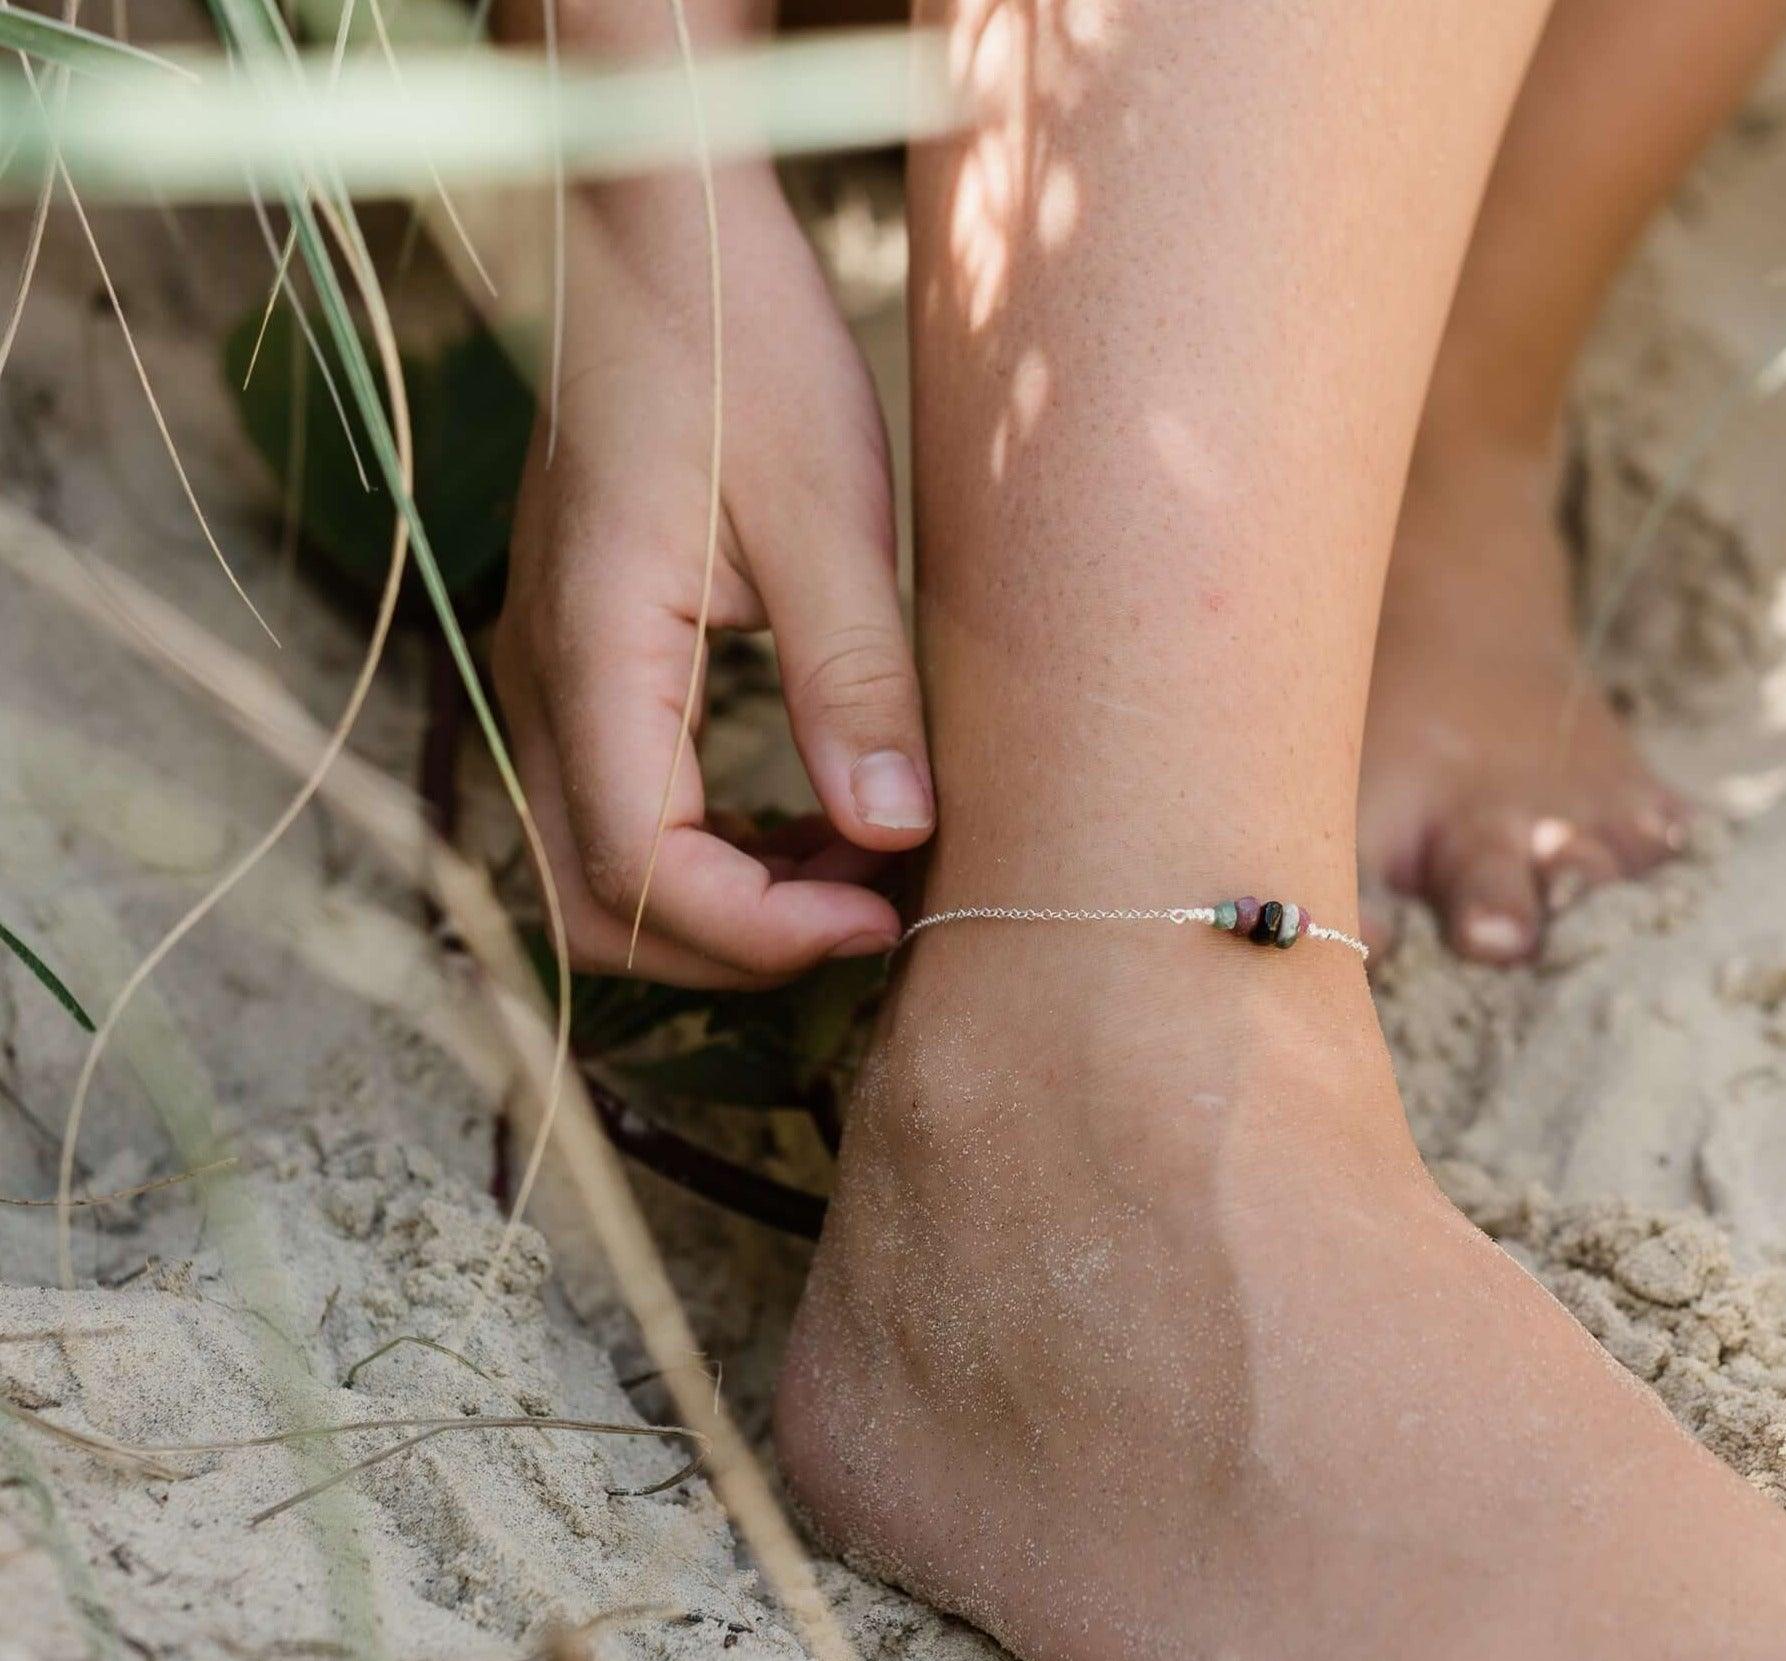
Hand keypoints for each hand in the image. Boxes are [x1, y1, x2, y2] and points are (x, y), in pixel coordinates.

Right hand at [492, 167, 933, 986]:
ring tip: (858, 868)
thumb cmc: (740, 346)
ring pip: (602, 873)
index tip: (880, 916)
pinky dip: (712, 852)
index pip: (640, 872)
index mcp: (592, 653)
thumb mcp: (829, 515)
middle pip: (597, 907)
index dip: (758, 932)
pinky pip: (622, 810)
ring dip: (725, 906)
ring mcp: (548, 677)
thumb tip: (893, 835)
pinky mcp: (580, 664)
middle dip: (733, 947)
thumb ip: (854, 685)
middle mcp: (542, 683)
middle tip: (869, 912)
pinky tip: (811, 825)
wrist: (655, 239)